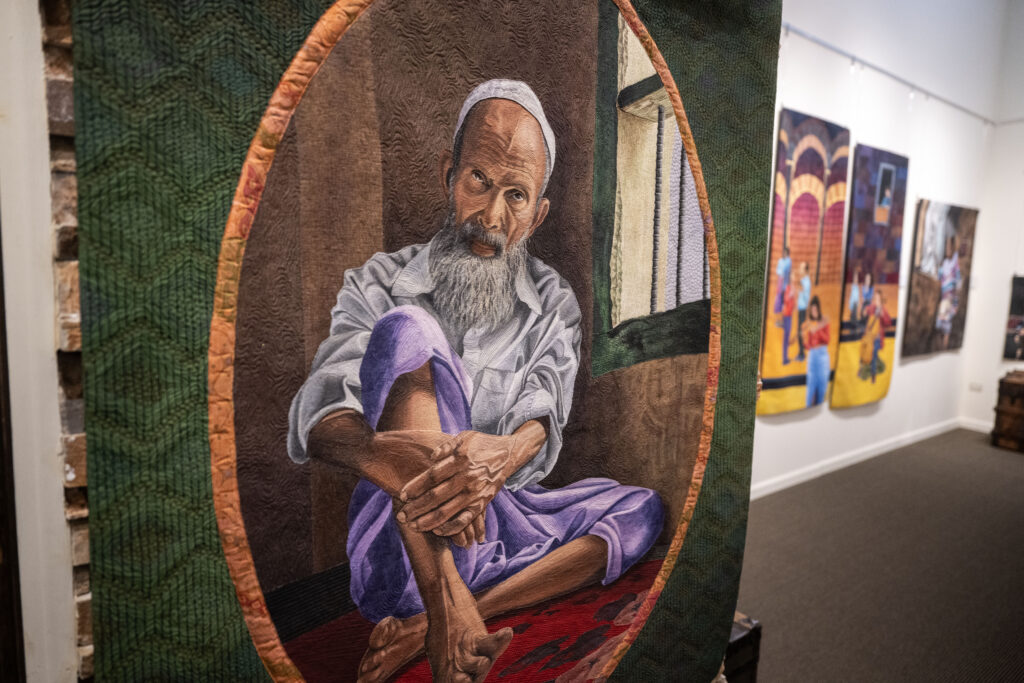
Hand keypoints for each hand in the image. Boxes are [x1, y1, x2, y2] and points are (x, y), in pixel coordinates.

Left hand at [396, 431, 513, 544]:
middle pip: (436, 496)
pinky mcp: (482, 503)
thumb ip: (445, 446)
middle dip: (416, 508)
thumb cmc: (481, 444)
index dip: (415, 487)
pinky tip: (437, 530)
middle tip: (401, 516)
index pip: (432, 476)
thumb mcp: (464, 437)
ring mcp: (475, 492)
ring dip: (428, 521)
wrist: (508, 454)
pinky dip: (451, 528)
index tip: (401, 495)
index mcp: (460, 459)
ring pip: (447, 511)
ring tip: (413, 526)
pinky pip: (465, 520)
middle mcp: (467, 477)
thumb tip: (430, 458)